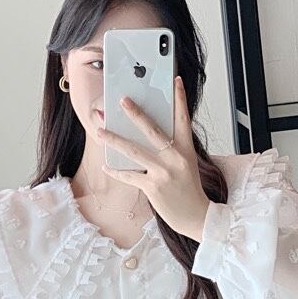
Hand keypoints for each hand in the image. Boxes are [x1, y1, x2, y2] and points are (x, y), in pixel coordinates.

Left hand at [98, 75, 208, 240]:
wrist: (197, 217)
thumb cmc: (190, 192)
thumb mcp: (187, 166)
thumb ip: (171, 151)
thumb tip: (146, 140)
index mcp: (186, 150)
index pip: (183, 119)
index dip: (180, 99)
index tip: (176, 81)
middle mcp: (175, 158)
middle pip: (152, 130)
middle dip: (135, 114)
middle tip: (122, 100)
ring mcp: (163, 172)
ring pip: (134, 151)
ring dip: (114, 139)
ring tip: (100, 130)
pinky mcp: (153, 187)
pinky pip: (130, 175)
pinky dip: (117, 171)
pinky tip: (106, 166)